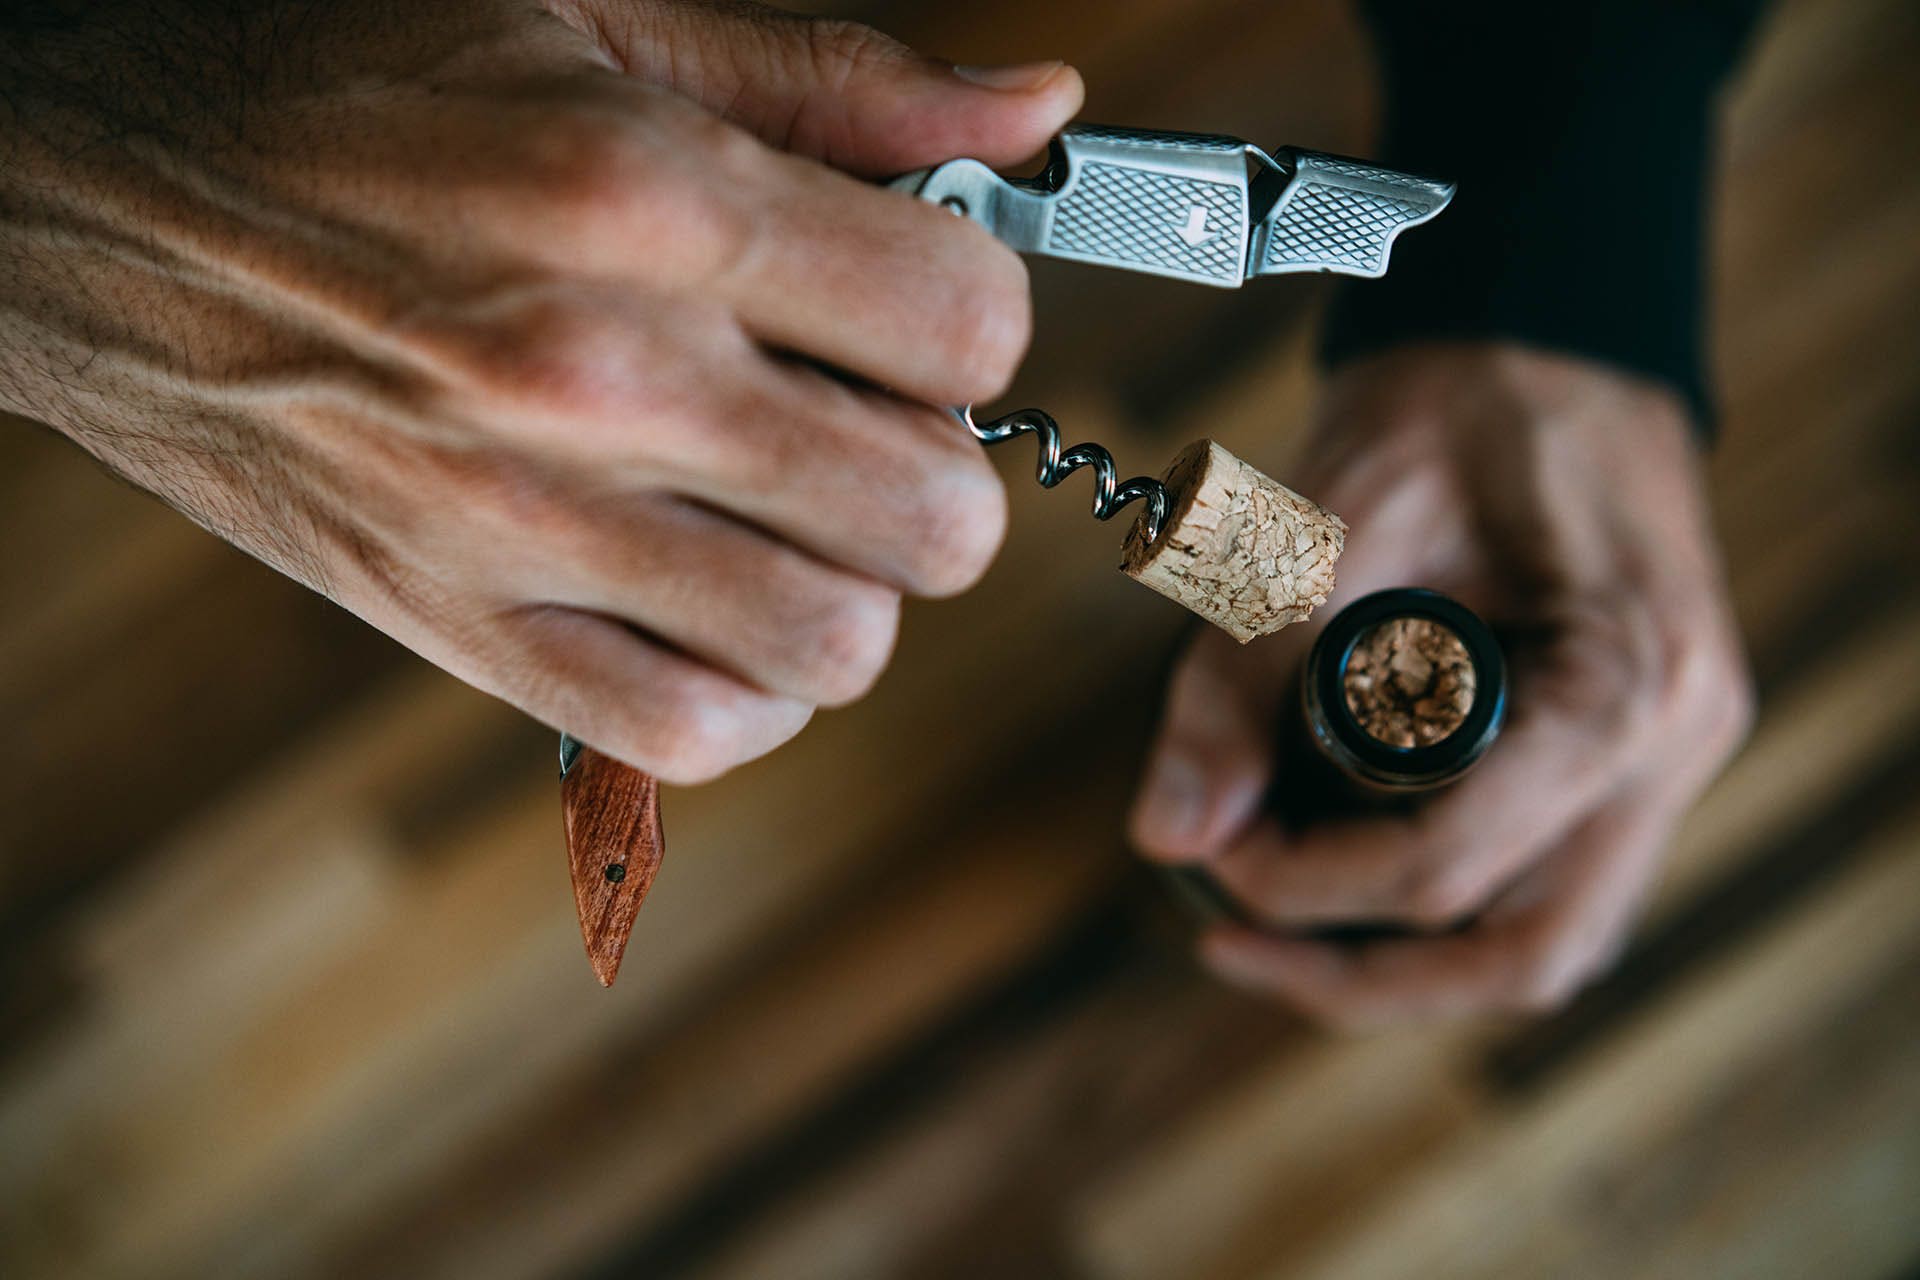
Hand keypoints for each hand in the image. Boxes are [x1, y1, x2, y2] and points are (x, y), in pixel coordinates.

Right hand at [0, 0, 1081, 780]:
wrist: (86, 204)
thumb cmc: (334, 86)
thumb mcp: (587, 12)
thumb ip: (834, 78)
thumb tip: (1032, 116)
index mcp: (650, 198)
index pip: (969, 326)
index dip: (974, 318)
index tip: (912, 307)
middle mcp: (600, 374)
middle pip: (935, 516)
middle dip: (936, 467)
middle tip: (858, 417)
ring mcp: (524, 521)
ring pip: (837, 645)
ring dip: (850, 587)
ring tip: (785, 515)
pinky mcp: (455, 622)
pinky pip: (693, 731)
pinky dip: (747, 688)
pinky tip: (713, 602)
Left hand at [1129, 345, 1753, 1027]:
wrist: (1536, 335)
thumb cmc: (1447, 406)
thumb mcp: (1324, 526)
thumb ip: (1242, 680)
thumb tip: (1168, 831)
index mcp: (1622, 684)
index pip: (1451, 869)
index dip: (1306, 887)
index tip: (1208, 850)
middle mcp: (1672, 744)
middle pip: (1524, 955)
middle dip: (1362, 974)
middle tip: (1233, 942)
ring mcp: (1666, 758)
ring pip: (1544, 940)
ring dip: (1407, 958)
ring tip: (1275, 920)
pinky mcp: (1629, 754)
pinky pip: (1546, 882)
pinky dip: (1444, 906)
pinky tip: (1344, 873)